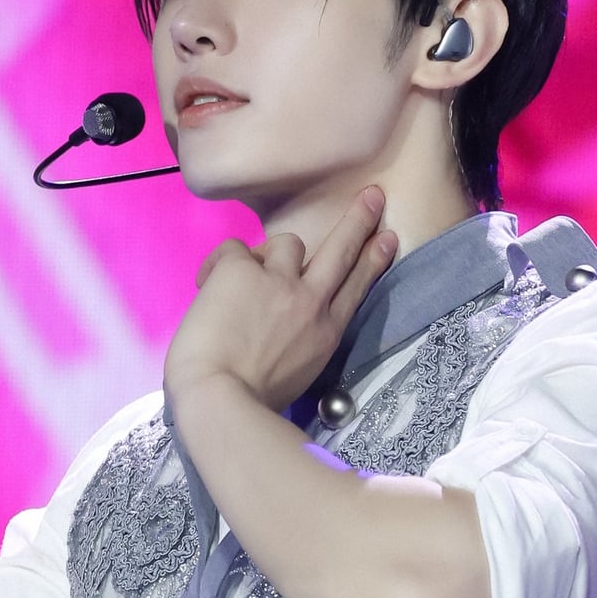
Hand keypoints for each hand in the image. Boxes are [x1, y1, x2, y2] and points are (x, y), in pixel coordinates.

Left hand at [164, 186, 397, 412]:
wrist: (218, 396)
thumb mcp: (296, 374)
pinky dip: (219, 266)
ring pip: (287, 243)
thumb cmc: (250, 401)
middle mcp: (310, 302)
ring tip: (246, 283)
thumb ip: (300, 340)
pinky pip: (234, 249)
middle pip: (341, 251)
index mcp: (326, 334)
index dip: (373, 261)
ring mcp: (279, 281)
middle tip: (371, 196)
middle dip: (358, 221)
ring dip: (270, 257)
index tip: (388, 238)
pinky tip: (208, 287)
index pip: (356, 289)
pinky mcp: (242, 269)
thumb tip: (281, 320)